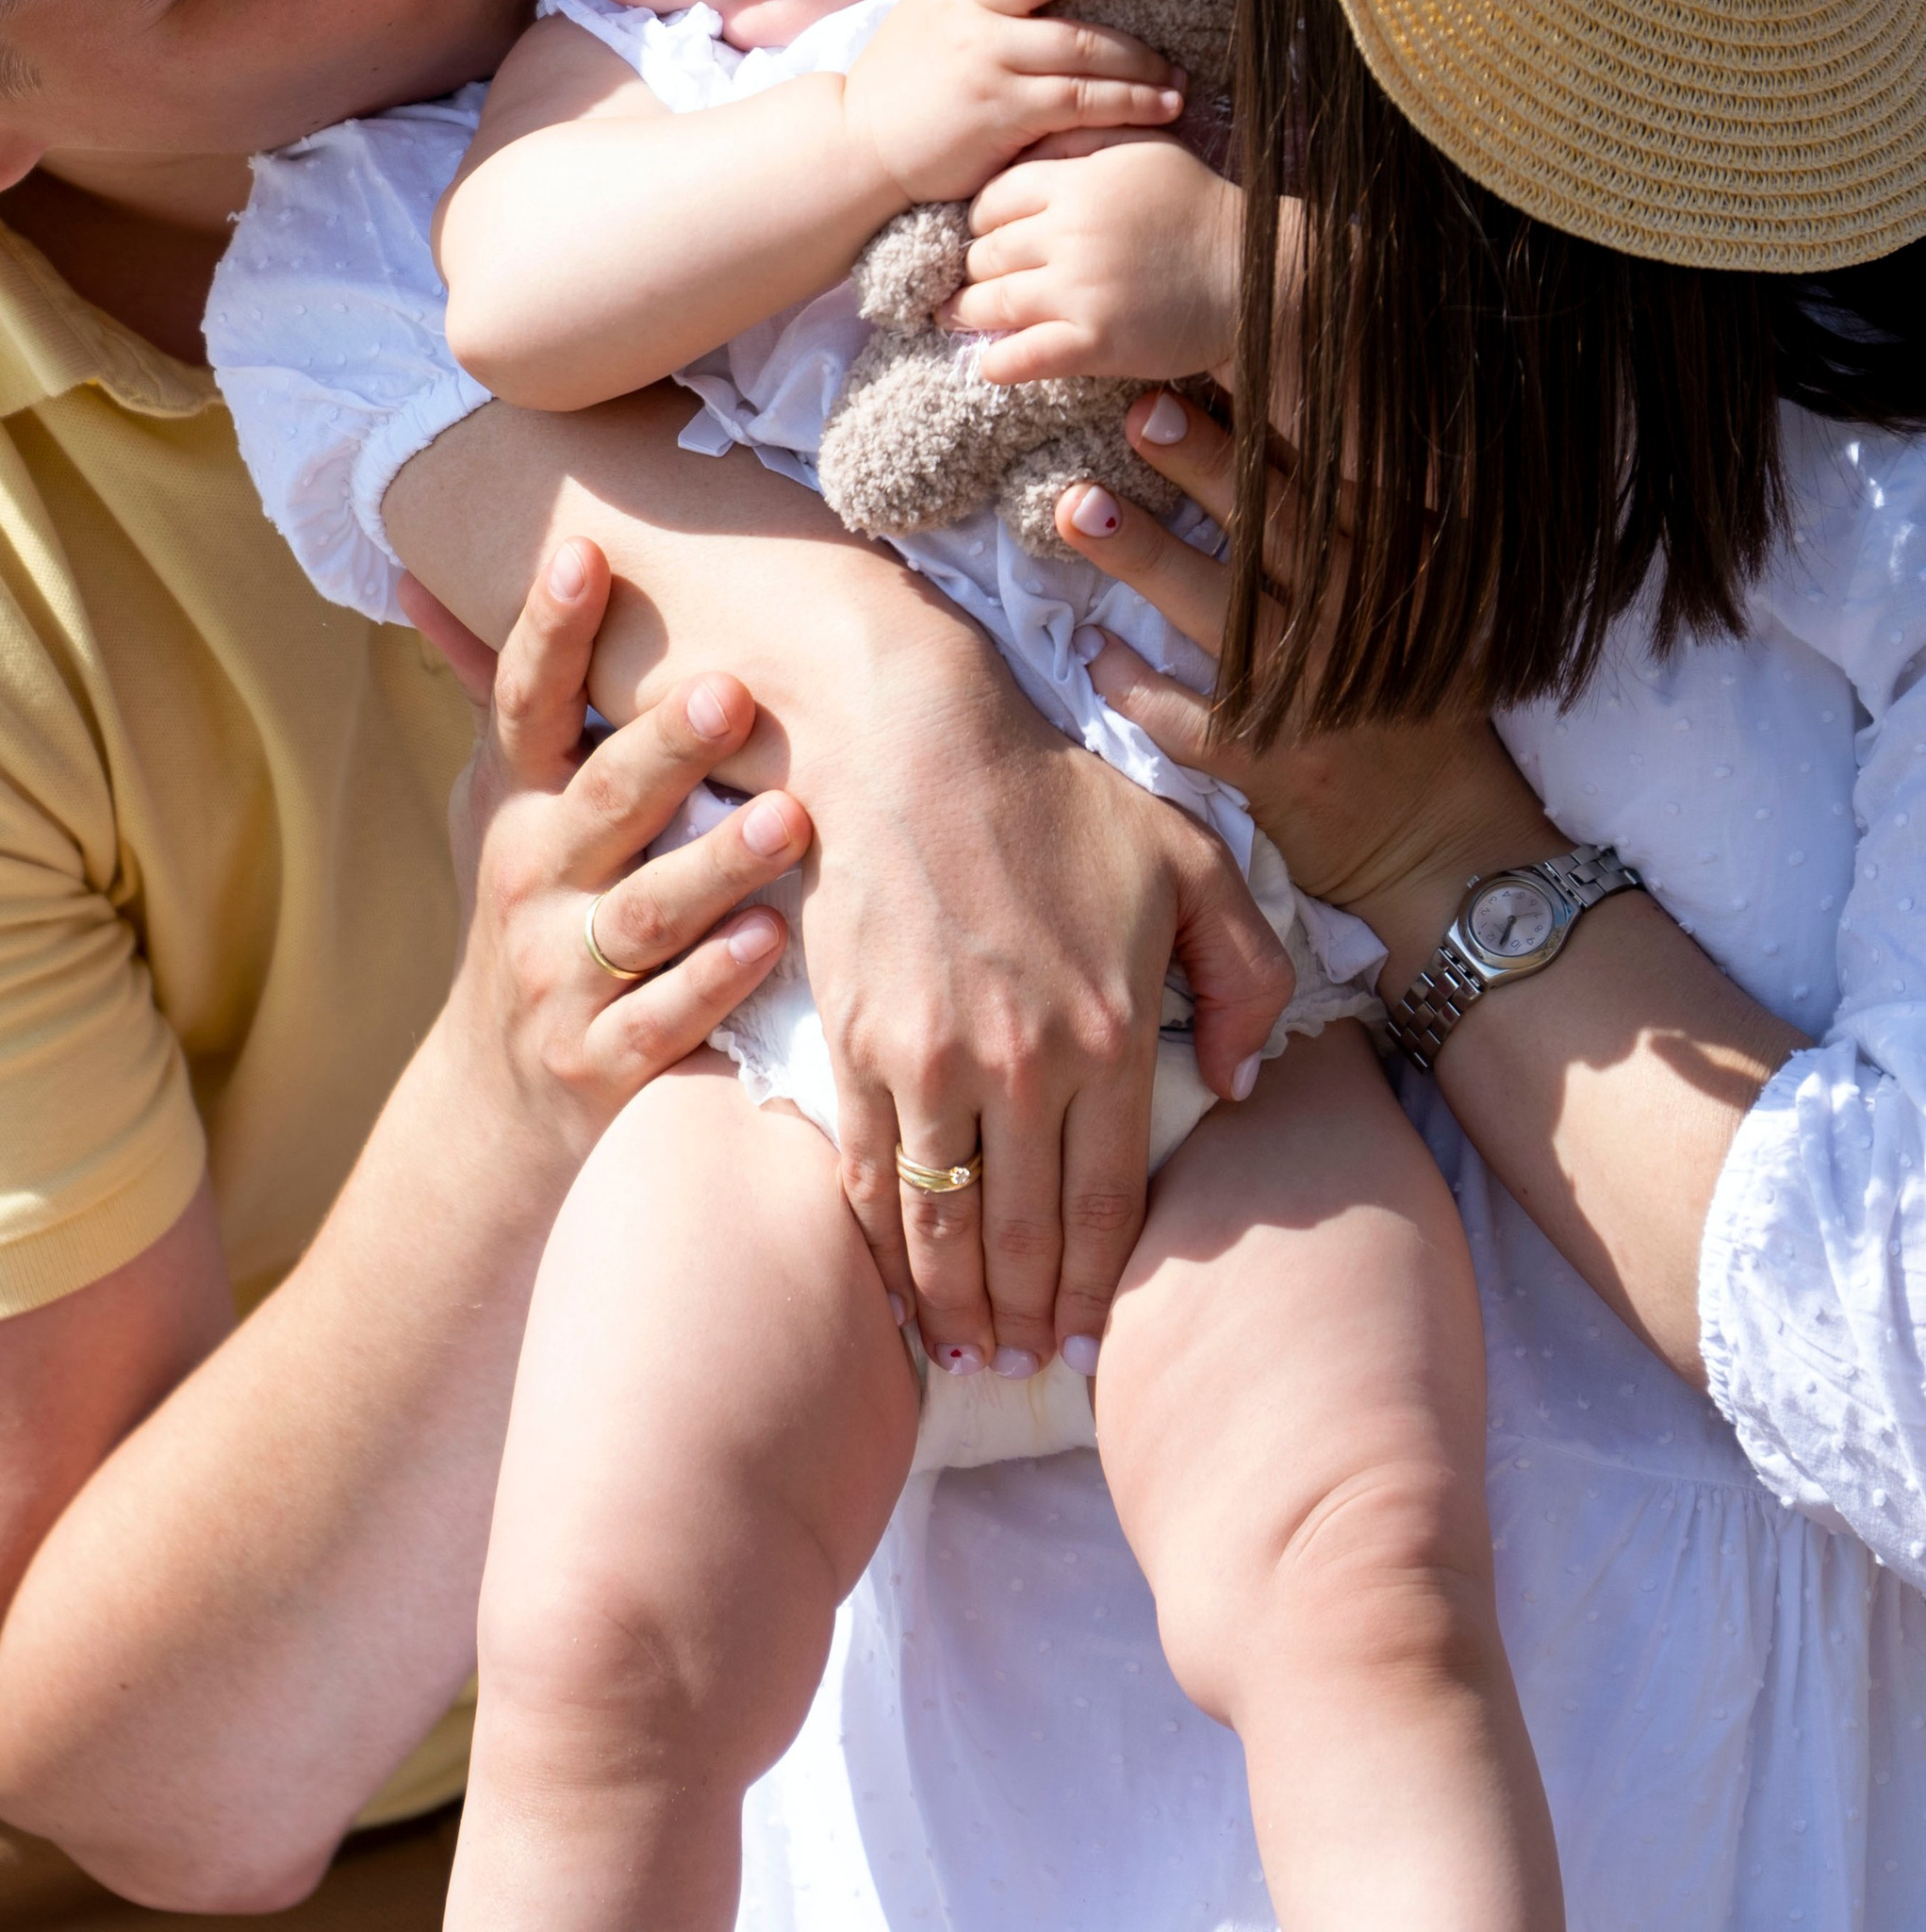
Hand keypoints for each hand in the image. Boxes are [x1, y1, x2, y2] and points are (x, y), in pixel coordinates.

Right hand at [403, 539, 812, 1169]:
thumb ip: (501, 696)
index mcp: (515, 804)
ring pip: (643, 918)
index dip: (548, 630)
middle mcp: (530, 880)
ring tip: (788, 819)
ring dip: (715, 868)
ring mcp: (560, 976)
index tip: (583, 554)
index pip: (523, 704)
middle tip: (732, 693)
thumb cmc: (527, 910)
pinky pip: (660, 1021)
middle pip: (601, 805)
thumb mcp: (498, 804)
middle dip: (665, 749)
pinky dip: (713, 984)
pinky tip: (770, 941)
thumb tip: (427, 573)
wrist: (493, 1098)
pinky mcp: (598, 1063)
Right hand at [793, 659, 1291, 1377]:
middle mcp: (1020, 1064)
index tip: (1093, 1339)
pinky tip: (898, 1287)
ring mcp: (928, 1060)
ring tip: (969, 1352)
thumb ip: (1246, 975)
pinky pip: (869, 1177)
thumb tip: (1243, 1084)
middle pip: (1027, 1238)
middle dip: (1030, 1319)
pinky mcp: (855, 1043)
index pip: (1110, 1207)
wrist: (911, 738)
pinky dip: (884, 1249)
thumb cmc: (1054, 796)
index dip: (1102, 1288)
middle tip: (1030, 1364)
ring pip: (946, 1227)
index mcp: (1108, 1032)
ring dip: (957, 1307)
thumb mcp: (1192, 860)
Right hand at [840, 0, 1182, 207]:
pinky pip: (1083, 100)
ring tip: (1175, 72)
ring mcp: (985, 60)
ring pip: (1082, 44)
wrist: (856, 147)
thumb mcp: (926, 11)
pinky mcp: (1002, 111)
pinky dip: (1132, 103)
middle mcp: (967, 10)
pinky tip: (1162, 106)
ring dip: (1142, 59)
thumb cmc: (903, 80)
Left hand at [947, 134, 1240, 385]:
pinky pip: (1022, 355)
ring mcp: (1080, 288)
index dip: (982, 220)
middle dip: (973, 268)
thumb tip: (1028, 140)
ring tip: (955, 317)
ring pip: (992, 301)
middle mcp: (1071, 232)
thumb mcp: (1144, 148)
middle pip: (987, 252)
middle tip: (967, 280)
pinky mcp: (1095, 341)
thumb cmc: (1200, 206)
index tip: (983, 236)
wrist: (1256, 273)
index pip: (995, 199)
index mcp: (1079, 182)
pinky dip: (996, 362)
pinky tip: (988, 365)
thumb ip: (1083, 138)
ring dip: (967, 313)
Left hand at [1053, 391, 1550, 963]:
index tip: (1213, 371)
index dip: (1272, 432)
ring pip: (1222, 616)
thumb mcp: (1425, 609)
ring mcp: (1312, 698)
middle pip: (1273, 534)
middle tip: (1137, 409)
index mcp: (1400, 579)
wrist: (1441, 841)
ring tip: (1078, 507)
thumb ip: (1371, 532)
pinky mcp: (1272, 764)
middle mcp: (1357, 630)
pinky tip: (1092, 650)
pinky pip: (1193, 721)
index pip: (1333, 488)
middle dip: (1204, 469)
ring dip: (1147, 559)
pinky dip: (1141, 688)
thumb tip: (1290, 427)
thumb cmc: (1418, 707)